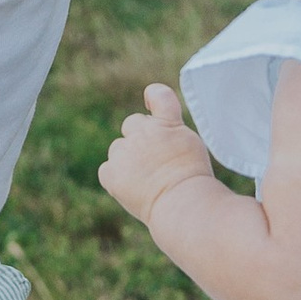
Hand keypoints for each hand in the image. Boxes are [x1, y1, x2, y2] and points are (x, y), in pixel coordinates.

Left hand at [99, 85, 214, 235]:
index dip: (153, 95)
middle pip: (132, 123)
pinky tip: (134, 189)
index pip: (159, 95)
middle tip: (156, 160)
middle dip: (140, 137)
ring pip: (119, 148)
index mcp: (168, 123)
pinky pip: (107, 169)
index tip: (151, 100)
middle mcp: (143, 131)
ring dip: (128, 159)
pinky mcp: (111, 171)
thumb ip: (171, 133)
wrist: (183, 204)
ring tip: (148, 179)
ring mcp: (125, 151)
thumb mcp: (190, 146)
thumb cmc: (193, 181)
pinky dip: (116, 178)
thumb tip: (157, 132)